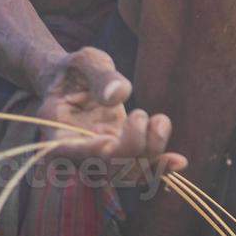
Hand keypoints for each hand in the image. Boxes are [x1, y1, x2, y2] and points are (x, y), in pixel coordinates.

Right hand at [35, 47, 184, 174]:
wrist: (76, 81)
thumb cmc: (77, 69)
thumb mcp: (86, 61)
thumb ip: (100, 76)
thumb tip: (119, 95)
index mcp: (56, 131)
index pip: (69, 150)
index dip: (88, 152)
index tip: (107, 141)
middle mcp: (78, 153)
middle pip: (105, 167)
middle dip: (131, 147)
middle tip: (139, 114)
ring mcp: (101, 157)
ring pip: (127, 174)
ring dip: (151, 155)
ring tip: (160, 121)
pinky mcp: (122, 154)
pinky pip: (141, 170)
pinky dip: (160, 167)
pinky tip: (179, 161)